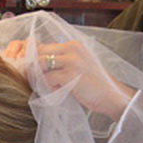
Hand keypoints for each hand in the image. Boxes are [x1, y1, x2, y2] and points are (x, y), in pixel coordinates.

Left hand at [3, 39, 134, 120]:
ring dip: (35, 76)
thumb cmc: (96, 85)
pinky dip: (44, 86)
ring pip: (39, 64)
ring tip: (40, 86)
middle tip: (30, 80)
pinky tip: (51, 92)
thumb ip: (62, 63)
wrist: (113, 96)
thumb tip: (39, 67)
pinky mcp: (70, 75)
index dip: (33, 59)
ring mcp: (71, 61)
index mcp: (73, 45)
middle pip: (39, 52)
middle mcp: (72, 49)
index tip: (30, 71)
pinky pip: (46, 78)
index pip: (44, 46)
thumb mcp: (79, 67)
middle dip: (30, 67)